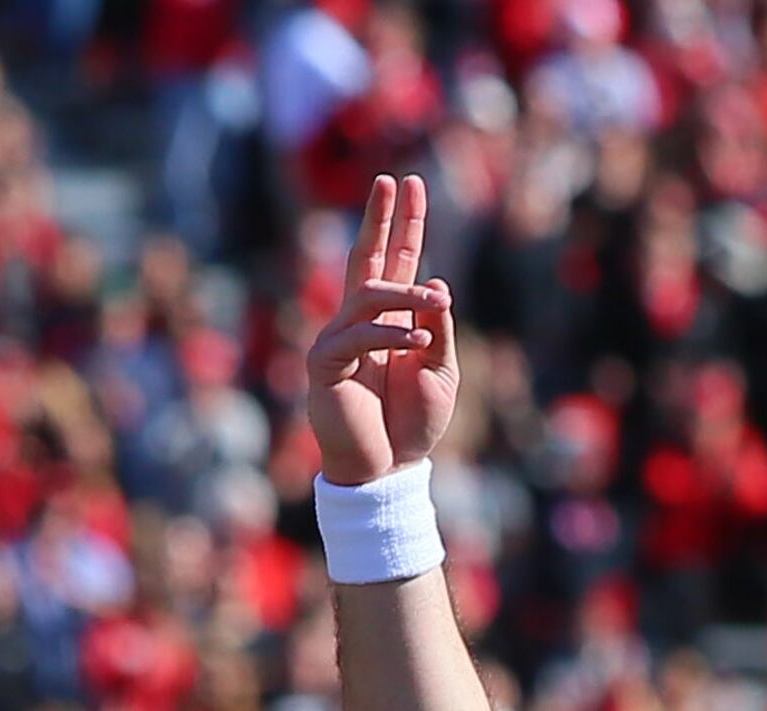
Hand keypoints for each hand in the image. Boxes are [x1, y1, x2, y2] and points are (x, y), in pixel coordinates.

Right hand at [305, 173, 459, 487]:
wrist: (388, 471)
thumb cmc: (411, 425)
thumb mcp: (440, 373)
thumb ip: (438, 331)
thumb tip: (437, 286)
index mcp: (388, 322)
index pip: (395, 262)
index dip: (403, 225)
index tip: (410, 185)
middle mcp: (359, 323)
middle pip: (366, 258)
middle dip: (380, 220)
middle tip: (392, 183)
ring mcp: (339, 340)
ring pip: (368, 294)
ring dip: (405, 293)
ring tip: (435, 299)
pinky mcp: (326, 365)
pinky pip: (358, 336)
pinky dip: (391, 336)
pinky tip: (418, 342)